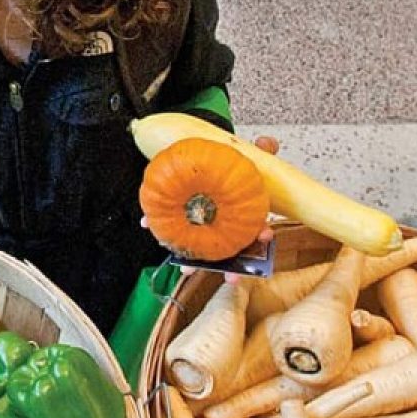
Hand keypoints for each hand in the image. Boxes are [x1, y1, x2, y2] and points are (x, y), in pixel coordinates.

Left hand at [161, 133, 281, 283]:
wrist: (202, 160)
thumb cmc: (229, 168)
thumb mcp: (247, 157)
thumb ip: (259, 150)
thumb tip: (268, 142)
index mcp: (245, 214)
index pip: (259, 229)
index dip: (263, 236)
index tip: (267, 236)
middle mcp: (226, 227)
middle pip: (233, 251)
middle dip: (234, 268)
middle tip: (232, 276)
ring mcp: (204, 229)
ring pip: (202, 251)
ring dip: (194, 263)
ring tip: (186, 270)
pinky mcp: (182, 222)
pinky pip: (172, 228)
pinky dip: (160, 227)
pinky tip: (148, 224)